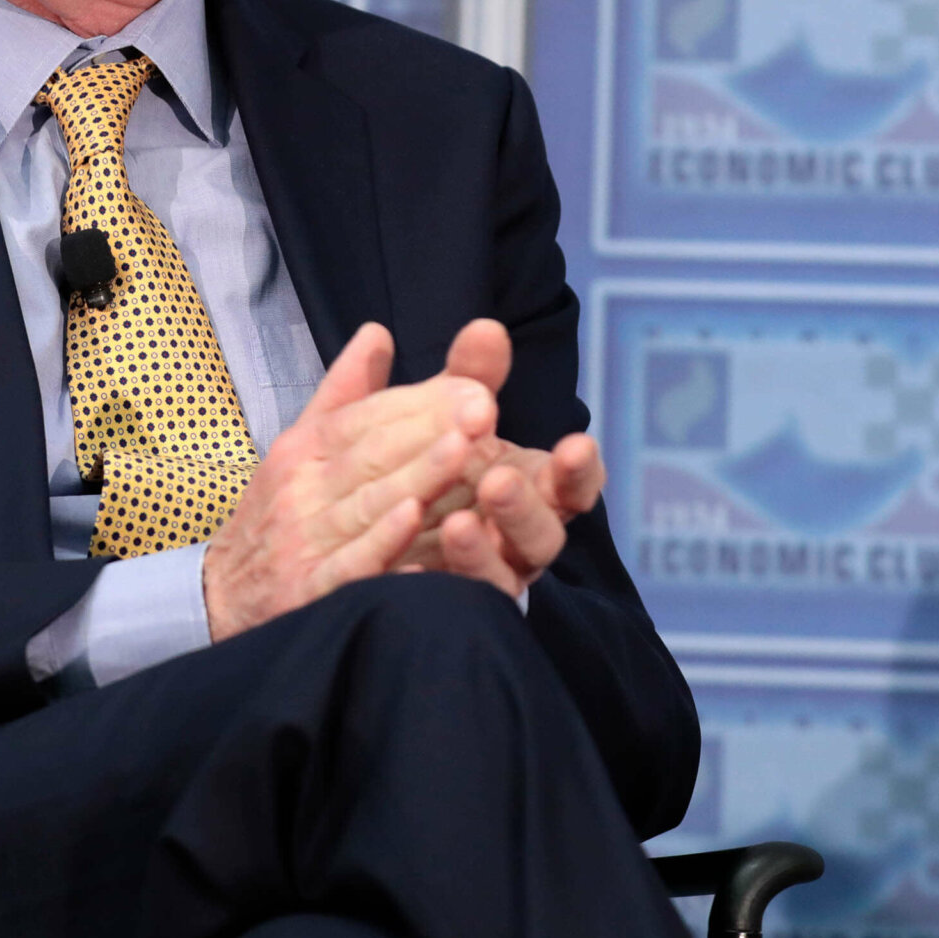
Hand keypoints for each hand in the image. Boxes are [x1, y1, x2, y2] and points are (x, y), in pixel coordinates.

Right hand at [201, 323, 499, 640]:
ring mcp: (302, 543)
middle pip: (370, 456)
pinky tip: (414, 524)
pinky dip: (380, 545)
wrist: (220, 599)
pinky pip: (348, 566)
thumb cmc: (275, 516)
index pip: (364, 419)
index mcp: (303, 450)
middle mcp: (300, 491)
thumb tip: (377, 332)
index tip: (475, 386)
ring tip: (463, 451)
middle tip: (483, 407)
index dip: (419, 403)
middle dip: (429, 430)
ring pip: (366, 506)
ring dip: (415, 477)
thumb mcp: (301, 448)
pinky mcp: (306, 593)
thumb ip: (346, 393)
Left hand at [403, 319, 605, 596]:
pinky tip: (407, 572)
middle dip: (526, 507)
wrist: (358, 541)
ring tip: (453, 525)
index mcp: (527, 489)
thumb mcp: (439, 418)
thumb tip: (487, 326)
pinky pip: (441, 608)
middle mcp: (515, 540)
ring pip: (500, 578)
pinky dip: (428, 588)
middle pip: (542, 534)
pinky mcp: (439, 611)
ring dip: (480, 551)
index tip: (576, 444)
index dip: (579, 470)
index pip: (571, 485)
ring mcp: (482, 581)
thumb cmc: (427, 471)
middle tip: (499, 479)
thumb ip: (467, 378)